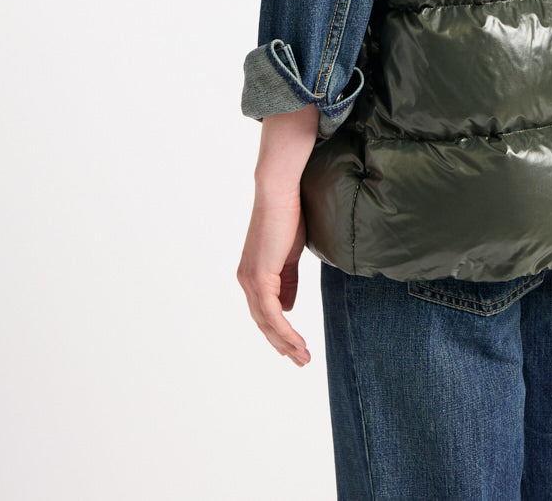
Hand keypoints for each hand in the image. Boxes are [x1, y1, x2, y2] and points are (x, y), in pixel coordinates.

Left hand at [237, 105, 318, 366]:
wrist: (280, 192)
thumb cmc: (288, 214)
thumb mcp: (291, 253)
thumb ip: (288, 280)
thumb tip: (288, 308)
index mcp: (253, 273)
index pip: (264, 311)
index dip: (279, 331)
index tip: (297, 347)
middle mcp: (246, 280)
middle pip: (263, 322)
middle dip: (283, 344)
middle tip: (302, 360)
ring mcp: (250, 279)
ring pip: (266, 323)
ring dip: (286, 343)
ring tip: (304, 357)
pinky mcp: (259, 277)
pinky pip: (271, 314)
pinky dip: (284, 331)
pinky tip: (298, 342)